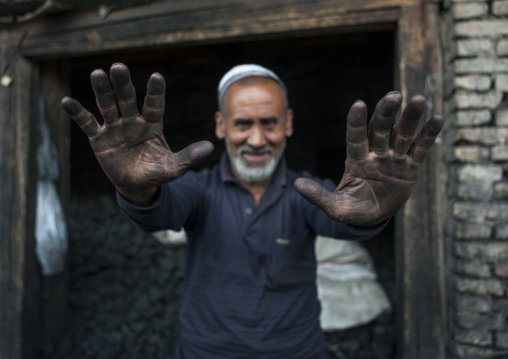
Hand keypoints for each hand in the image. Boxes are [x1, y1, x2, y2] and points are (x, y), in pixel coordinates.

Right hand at [61, 63, 213, 204]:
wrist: (136, 185)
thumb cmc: (156, 172)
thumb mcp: (173, 167)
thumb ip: (188, 157)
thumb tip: (210, 147)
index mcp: (152, 125)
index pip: (154, 105)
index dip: (154, 92)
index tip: (156, 76)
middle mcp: (133, 121)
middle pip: (127, 99)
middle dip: (123, 84)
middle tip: (119, 67)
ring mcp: (115, 128)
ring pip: (107, 105)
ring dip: (102, 91)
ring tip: (97, 73)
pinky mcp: (99, 138)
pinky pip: (87, 124)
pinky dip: (78, 113)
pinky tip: (67, 102)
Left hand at [294, 92, 443, 226]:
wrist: (373, 216)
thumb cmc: (352, 209)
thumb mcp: (335, 207)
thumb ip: (319, 196)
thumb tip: (297, 185)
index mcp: (356, 161)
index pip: (356, 138)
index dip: (357, 123)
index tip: (359, 104)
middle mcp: (375, 154)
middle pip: (381, 130)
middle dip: (386, 114)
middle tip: (393, 96)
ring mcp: (394, 158)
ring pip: (403, 134)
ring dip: (410, 118)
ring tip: (418, 99)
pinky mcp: (411, 166)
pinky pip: (421, 148)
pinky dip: (429, 134)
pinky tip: (437, 118)